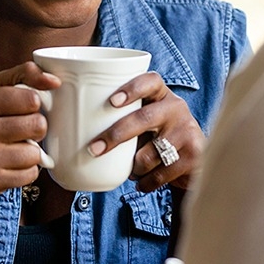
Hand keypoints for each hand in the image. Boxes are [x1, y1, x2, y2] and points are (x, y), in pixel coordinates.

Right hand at [0, 62, 59, 194]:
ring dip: (31, 151)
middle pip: (38, 126)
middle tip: (22, 129)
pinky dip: (27, 170)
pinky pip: (30, 175)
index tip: (23, 108)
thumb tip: (54, 81)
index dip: (33, 104)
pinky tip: (11, 163)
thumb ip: (23, 74)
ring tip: (15, 147)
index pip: (32, 99)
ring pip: (36, 154)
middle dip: (35, 127)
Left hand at [87, 72, 203, 191]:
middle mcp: (177, 108)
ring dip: (134, 167)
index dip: (132, 88)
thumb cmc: (155, 137)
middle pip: (145, 119)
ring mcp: (187, 131)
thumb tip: (69, 127)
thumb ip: (121, 118)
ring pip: (149, 154)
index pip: (150, 81)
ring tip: (133, 169)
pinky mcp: (194, 156)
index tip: (111, 101)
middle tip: (94, 149)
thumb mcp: (144, 121)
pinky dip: (145, 183)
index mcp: (161, 94)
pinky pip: (159, 175)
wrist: (194, 162)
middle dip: (116, 135)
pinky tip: (142, 182)